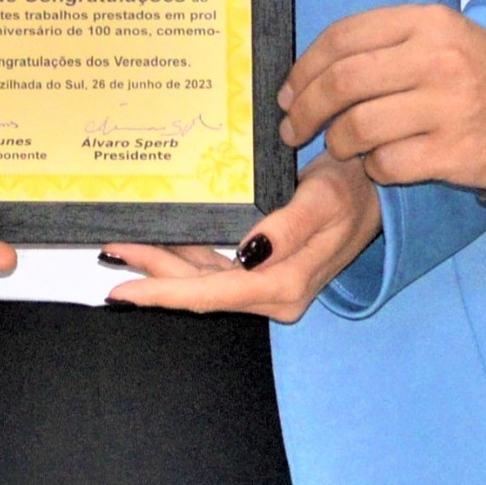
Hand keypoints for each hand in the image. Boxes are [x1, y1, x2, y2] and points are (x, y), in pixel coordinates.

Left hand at [98, 153, 381, 322]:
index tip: (123, 290)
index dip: (164, 293)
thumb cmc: (353, 190)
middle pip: (200, 289)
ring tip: (121, 246)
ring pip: (203, 279)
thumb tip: (247, 253)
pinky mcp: (265, 268)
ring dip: (164, 265)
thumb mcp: (323, 201)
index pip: (211, 295)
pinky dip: (186, 257)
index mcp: (284, 285)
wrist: (377, 189)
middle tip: (109, 253)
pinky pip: (216, 269)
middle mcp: (273, 292)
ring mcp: (268, 282)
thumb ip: (287, 228)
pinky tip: (162, 243)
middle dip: (153, 275)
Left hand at [278, 3, 485, 189]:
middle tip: (292, 129)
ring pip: (359, 127)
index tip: (288, 92)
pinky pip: (388, 164)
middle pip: (342, 83)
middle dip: (305, 110)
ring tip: (339, 146)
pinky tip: (380, 162)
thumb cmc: (470, 72)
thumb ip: (378, 44)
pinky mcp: (454, 152)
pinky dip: (373, 167)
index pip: (343, 38)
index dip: (304, 67)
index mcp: (425, 22)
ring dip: (337, 142)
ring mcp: (448, 107)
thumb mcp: (434, 36)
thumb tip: (305, 76)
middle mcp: (436, 60)